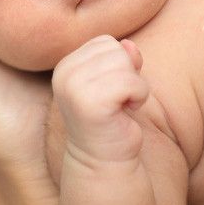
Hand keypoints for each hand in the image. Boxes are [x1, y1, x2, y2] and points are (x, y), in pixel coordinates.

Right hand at [52, 35, 148, 165]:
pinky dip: (139, 96)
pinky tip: (127, 112)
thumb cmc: (112, 120)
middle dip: (129, 74)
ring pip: (125, 63)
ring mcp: (74, 87)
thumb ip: (122, 58)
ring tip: (122, 106)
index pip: (105, 43)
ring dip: (135, 86)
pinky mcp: (90, 102)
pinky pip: (131, 82)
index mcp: (66, 66)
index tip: (113, 91)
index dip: (120, 65)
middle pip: (116, 50)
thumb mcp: (116, 81)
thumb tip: (130, 45)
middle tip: (119, 101)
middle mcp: (64, 73)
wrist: (104, 161)